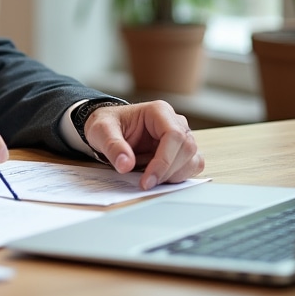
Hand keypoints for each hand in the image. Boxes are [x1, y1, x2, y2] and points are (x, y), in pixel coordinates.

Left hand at [83, 100, 203, 189]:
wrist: (110, 129)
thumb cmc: (108, 125)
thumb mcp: (101, 131)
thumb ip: (112, 146)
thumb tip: (125, 165)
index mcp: (158, 111)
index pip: (174, 135)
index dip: (164, 161)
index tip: (147, 180)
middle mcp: (174, 121)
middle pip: (187, 148)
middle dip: (167, 171)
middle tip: (146, 183)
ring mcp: (181, 136)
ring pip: (193, 158)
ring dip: (174, 175)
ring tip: (150, 179)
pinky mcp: (182, 151)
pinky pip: (192, 166)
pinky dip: (179, 176)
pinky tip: (159, 178)